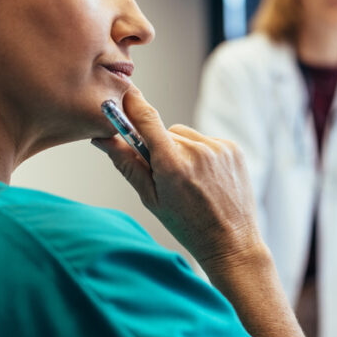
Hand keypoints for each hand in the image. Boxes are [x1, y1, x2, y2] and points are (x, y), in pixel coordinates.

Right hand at [93, 85, 261, 268]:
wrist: (231, 242)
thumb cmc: (187, 225)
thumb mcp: (150, 198)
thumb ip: (127, 164)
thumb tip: (103, 138)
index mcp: (172, 164)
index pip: (146, 119)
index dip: (132, 104)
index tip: (124, 94)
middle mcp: (197, 150)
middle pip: (165, 132)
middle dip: (160, 147)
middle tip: (166, 176)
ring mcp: (218, 148)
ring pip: (186, 136)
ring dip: (182, 150)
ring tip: (190, 180)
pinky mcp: (233, 149)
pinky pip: (206, 141)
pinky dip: (202, 153)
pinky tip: (206, 178)